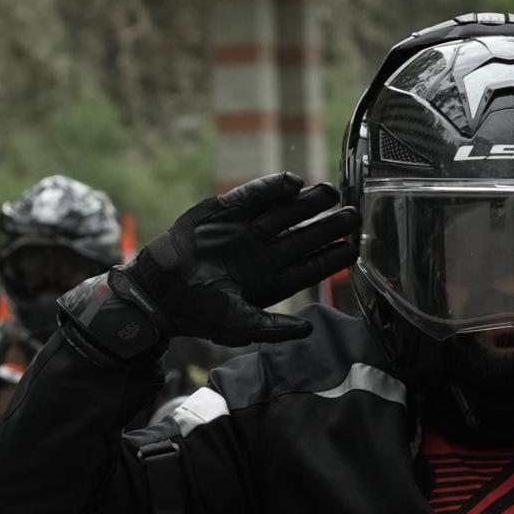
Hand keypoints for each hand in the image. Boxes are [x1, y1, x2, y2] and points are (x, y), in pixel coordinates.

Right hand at [123, 172, 358, 347]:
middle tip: (353, 214)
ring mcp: (246, 231)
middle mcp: (263, 254)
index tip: (353, 247)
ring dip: (307, 203)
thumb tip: (308, 330)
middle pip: (303, 237)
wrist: (160, 287)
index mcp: (270, 281)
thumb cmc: (198, 311)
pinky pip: (255, 195)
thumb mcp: (239, 325)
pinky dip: (273, 187)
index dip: (332, 257)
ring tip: (329, 191)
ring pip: (285, 213)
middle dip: (329, 226)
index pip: (309, 267)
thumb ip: (274, 328)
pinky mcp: (227, 211)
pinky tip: (293, 182)